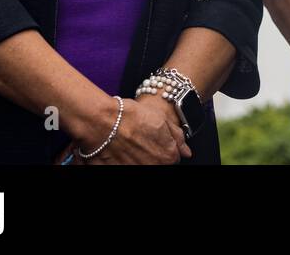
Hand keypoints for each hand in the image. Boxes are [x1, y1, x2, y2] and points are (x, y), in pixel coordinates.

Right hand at [74, 97, 190, 164]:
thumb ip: (177, 138)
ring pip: (141, 166)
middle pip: (157, 164)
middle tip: (139, 143)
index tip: (153, 141)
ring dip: (137, 159)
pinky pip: (124, 168)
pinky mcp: (116, 172)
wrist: (103, 121)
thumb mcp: (162, 120)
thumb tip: (187, 152)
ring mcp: (135, 171)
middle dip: (151, 155)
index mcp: (168, 157)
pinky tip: (117, 152)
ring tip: (127, 147)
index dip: (163, 148)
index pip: (172, 159)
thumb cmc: (131, 117)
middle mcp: (154, 167)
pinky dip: (122, 162)